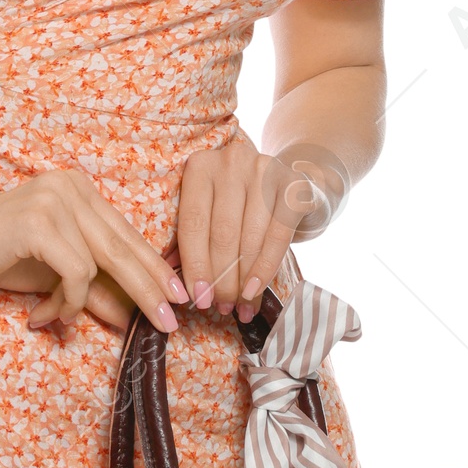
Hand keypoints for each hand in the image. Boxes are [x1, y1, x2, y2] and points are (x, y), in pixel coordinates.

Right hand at [0, 170, 186, 332]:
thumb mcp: (52, 276)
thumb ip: (93, 289)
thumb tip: (132, 316)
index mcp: (79, 189)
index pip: (127, 235)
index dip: (154, 270)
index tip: (177, 300)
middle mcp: (72, 186)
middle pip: (124, 247)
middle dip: (149, 290)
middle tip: (169, 324)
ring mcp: (55, 199)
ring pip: (102, 262)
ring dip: (85, 303)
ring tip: (60, 319)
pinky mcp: (39, 221)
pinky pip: (76, 272)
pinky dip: (67, 300)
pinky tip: (46, 315)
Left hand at [175, 132, 342, 319]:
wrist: (297, 184)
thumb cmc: (244, 205)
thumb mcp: (213, 212)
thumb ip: (191, 238)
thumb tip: (169, 279)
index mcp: (201, 166)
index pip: (193, 223)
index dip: (194, 265)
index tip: (196, 298)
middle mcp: (231, 161)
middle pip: (221, 233)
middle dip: (220, 278)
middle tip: (219, 306)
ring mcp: (265, 169)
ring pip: (249, 238)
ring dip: (242, 280)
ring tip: (238, 306)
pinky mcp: (293, 185)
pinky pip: (277, 236)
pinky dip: (265, 269)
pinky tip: (255, 291)